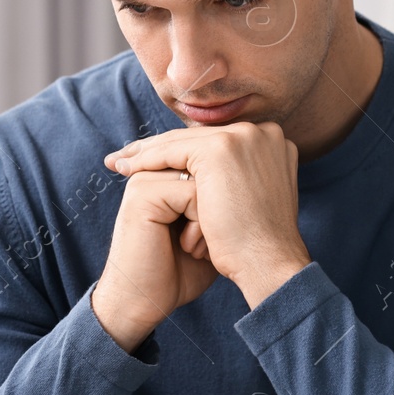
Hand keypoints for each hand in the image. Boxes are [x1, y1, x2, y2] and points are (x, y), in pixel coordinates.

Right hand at [92, 169, 218, 352]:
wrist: (146, 302)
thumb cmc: (180, 271)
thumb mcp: (209, 229)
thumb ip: (222, 200)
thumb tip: (259, 179)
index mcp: (165, 177)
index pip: (213, 169)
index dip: (224, 205)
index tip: (213, 234)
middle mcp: (153, 173)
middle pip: (211, 171)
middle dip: (216, 211)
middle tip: (199, 245)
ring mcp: (146, 180)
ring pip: (206, 179)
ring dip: (210, 219)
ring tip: (194, 247)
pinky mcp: (143, 194)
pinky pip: (192, 192)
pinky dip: (200, 224)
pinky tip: (187, 247)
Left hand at [105, 122, 311, 308]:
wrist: (267, 262)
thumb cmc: (258, 243)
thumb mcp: (255, 199)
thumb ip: (242, 177)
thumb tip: (219, 175)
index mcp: (273, 143)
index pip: (216, 141)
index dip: (184, 151)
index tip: (157, 161)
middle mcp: (263, 132)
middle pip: (198, 138)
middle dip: (161, 148)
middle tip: (127, 157)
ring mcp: (244, 137)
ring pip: (182, 141)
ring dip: (147, 153)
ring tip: (120, 164)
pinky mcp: (221, 148)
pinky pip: (171, 150)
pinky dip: (146, 159)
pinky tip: (126, 169)